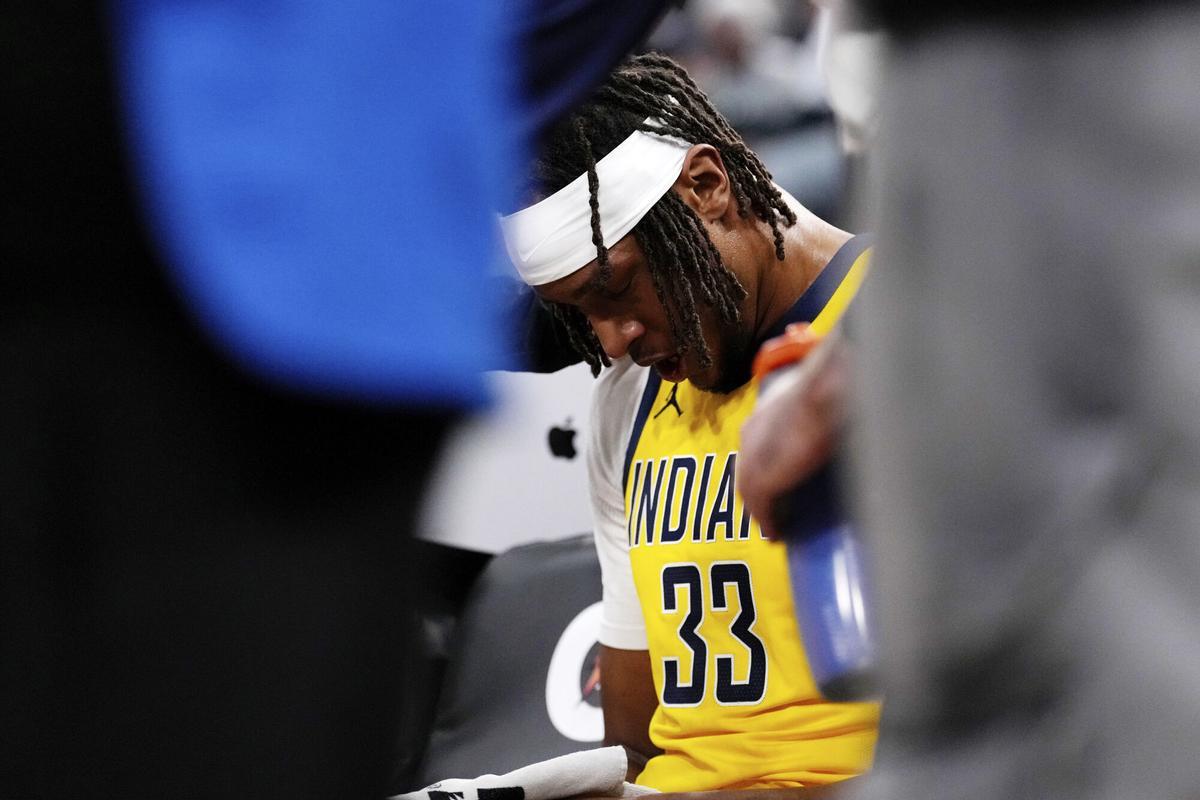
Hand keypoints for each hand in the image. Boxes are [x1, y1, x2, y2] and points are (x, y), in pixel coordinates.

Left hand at [738, 333, 850, 539]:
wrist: (833, 389)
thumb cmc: (838, 384)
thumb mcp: (825, 389)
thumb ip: (824, 402)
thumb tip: (850, 407)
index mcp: (768, 408)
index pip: (759, 441)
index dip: (767, 462)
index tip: (778, 477)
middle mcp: (753, 430)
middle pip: (749, 467)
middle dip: (759, 489)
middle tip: (772, 510)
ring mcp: (754, 455)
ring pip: (751, 489)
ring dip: (762, 509)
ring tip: (775, 527)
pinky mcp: (762, 477)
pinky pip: (760, 505)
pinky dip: (768, 520)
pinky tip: (776, 532)